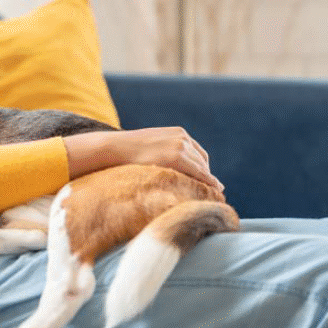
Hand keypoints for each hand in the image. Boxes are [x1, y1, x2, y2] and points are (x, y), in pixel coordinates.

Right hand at [62, 127, 223, 190]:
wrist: (114, 148)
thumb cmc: (127, 151)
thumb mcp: (151, 145)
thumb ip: (164, 151)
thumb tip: (167, 166)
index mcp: (177, 132)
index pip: (198, 152)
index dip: (202, 168)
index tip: (205, 180)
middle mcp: (182, 138)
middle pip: (203, 161)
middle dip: (206, 176)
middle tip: (211, 191)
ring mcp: (181, 146)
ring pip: (202, 168)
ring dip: (206, 181)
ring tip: (210, 195)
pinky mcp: (178, 157)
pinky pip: (200, 174)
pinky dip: (208, 183)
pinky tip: (213, 192)